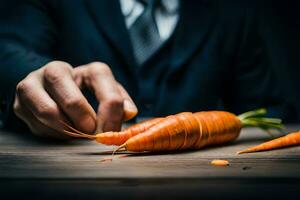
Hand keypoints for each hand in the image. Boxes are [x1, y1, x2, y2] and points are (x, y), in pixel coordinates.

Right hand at [13, 61, 136, 137]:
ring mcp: (33, 85)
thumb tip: (130, 112)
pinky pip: (36, 125)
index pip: (99, 75)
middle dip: (79, 112)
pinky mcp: (20, 104)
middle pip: (63, 85)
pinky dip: (53, 134)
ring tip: (76, 135)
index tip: (111, 128)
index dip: (108, 104)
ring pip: (47, 109)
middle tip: (89, 131)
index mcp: (84, 68)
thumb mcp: (106, 97)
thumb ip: (119, 102)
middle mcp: (55, 69)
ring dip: (66, 128)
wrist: (54, 96)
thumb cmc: (87, 97)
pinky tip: (62, 133)